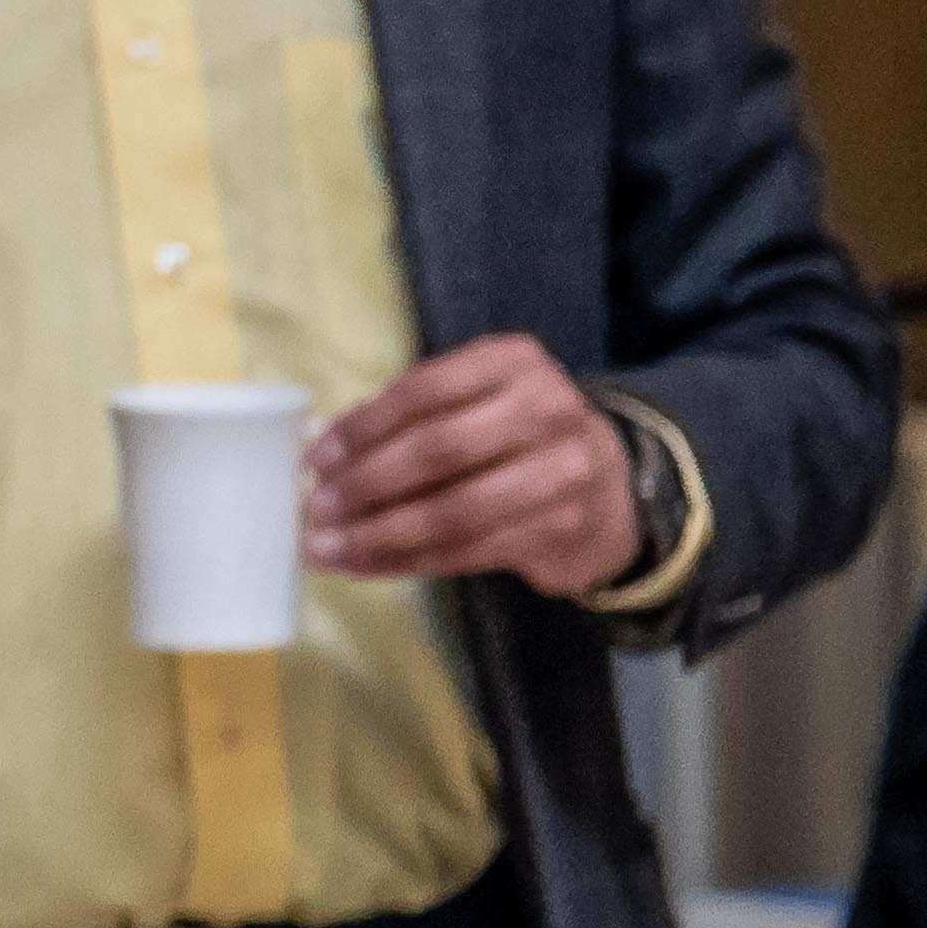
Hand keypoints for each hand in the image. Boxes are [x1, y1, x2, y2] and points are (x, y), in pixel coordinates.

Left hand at [307, 335, 637, 601]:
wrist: (611, 490)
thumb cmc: (517, 438)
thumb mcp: (477, 401)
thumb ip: (411, 415)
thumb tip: (324, 449)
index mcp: (514, 362)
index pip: (425, 390)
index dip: (363, 427)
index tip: (317, 457)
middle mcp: (547, 409)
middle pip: (437, 449)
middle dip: (366, 483)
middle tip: (316, 507)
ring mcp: (562, 472)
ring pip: (450, 511)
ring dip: (377, 533)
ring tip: (326, 546)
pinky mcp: (559, 530)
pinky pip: (465, 550)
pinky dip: (405, 561)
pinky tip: (363, 565)